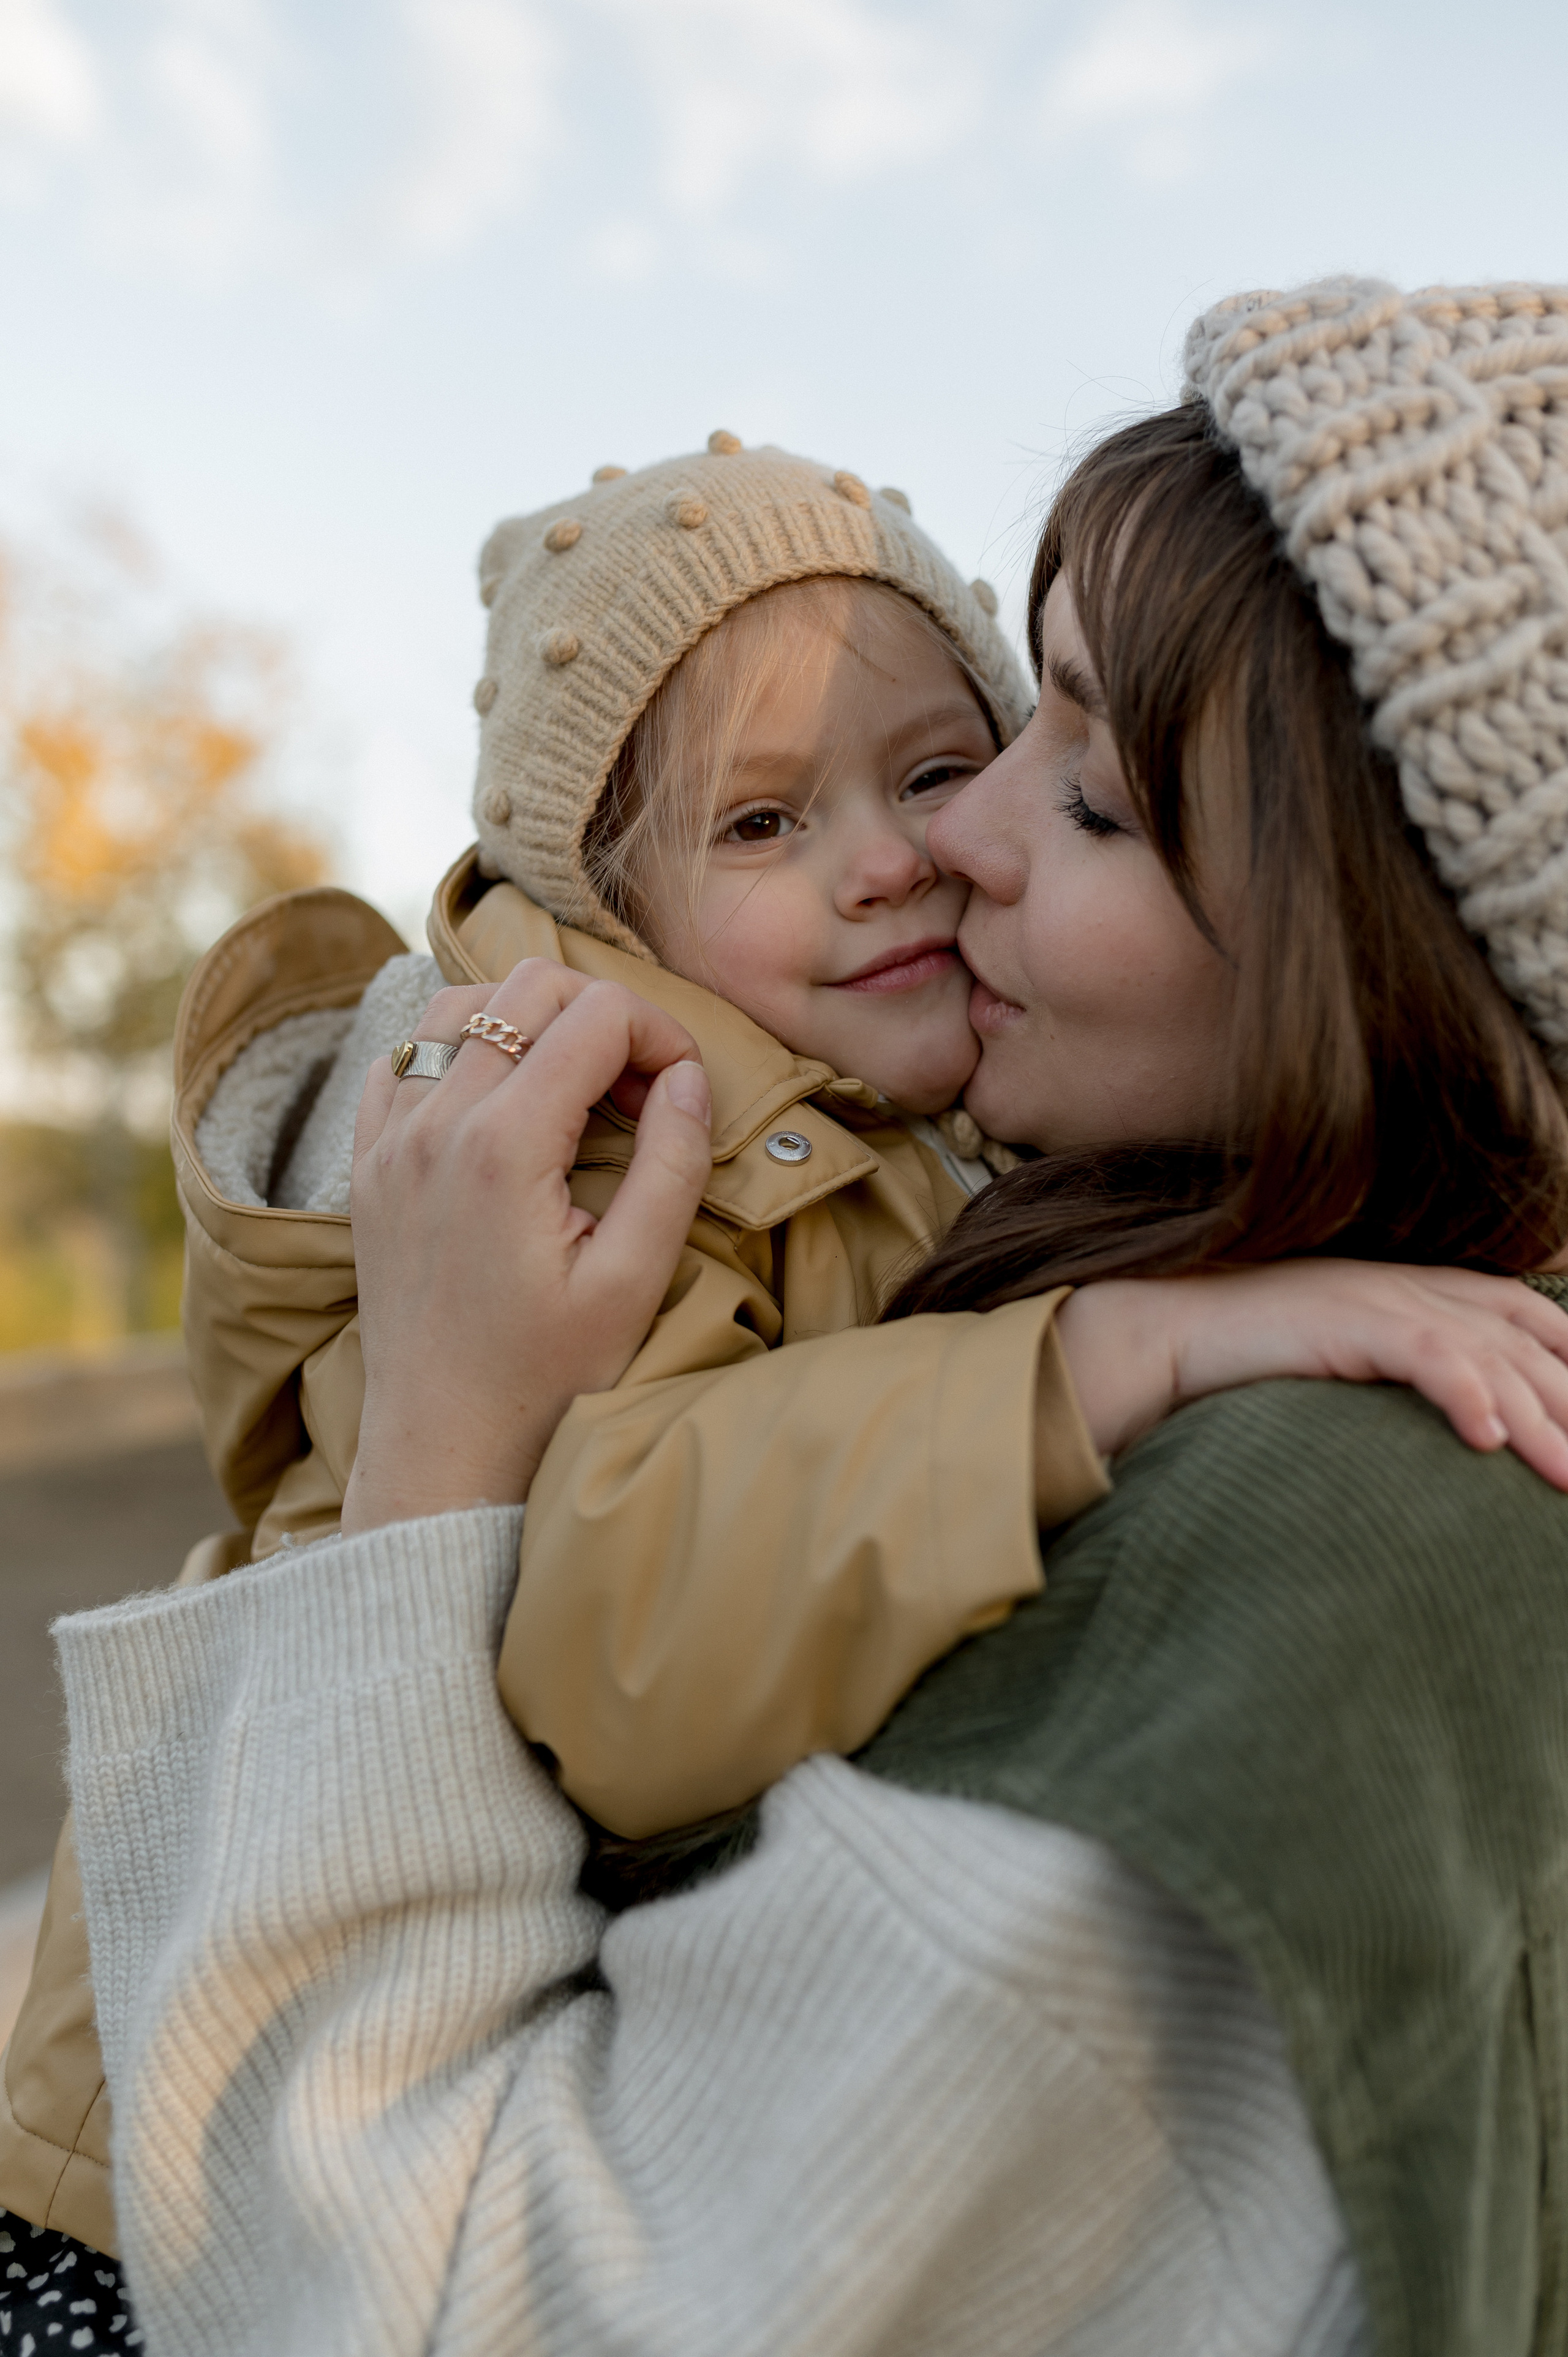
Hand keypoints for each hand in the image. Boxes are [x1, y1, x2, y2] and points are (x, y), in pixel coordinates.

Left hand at [341, 960, 711, 1534]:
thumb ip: (672, 1165)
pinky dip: (459, 1051)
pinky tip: (502, 1103)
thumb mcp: (633, 1282)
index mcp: (503, 1145)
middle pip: (528, 987)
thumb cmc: (545, 1381)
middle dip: (601, 1014)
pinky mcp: (369, 1166)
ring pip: (458, 1006)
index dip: (661, 1034)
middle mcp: (433, 1123)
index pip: (597, 1014)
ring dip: (530, 1022)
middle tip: (640, 1090)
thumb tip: (688, 1077)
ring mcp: (390, 1140)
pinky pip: (403, 1057)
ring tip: (577, 1089)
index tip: (682, 1091)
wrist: (443, 1451)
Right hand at [1053, 1262, 1567, 1488]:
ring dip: (1537, 1420)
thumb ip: (1406, 1369)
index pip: (1527, 1315)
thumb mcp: (1351, 1355)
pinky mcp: (1345, 1319)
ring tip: (1566, 1478)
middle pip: (1524, 1347)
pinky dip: (1463, 1393)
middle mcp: (1413, 1286)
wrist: (1169, 1330)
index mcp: (1422, 1289)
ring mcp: (1380, 1299)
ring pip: (1488, 1357)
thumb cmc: (1256, 1355)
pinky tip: (1486, 1437)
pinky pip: (1424, 1354)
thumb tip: (1463, 1428)